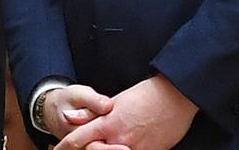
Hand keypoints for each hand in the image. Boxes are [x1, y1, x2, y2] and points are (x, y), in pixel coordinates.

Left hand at [54, 75, 197, 149]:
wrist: (175, 99)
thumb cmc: (145, 95)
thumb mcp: (115, 101)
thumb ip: (90, 113)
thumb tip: (69, 117)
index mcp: (107, 124)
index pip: (77, 139)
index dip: (63, 147)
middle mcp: (118, 140)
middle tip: (80, 147)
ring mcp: (134, 149)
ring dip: (105, 149)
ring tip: (109, 142)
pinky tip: (123, 145)